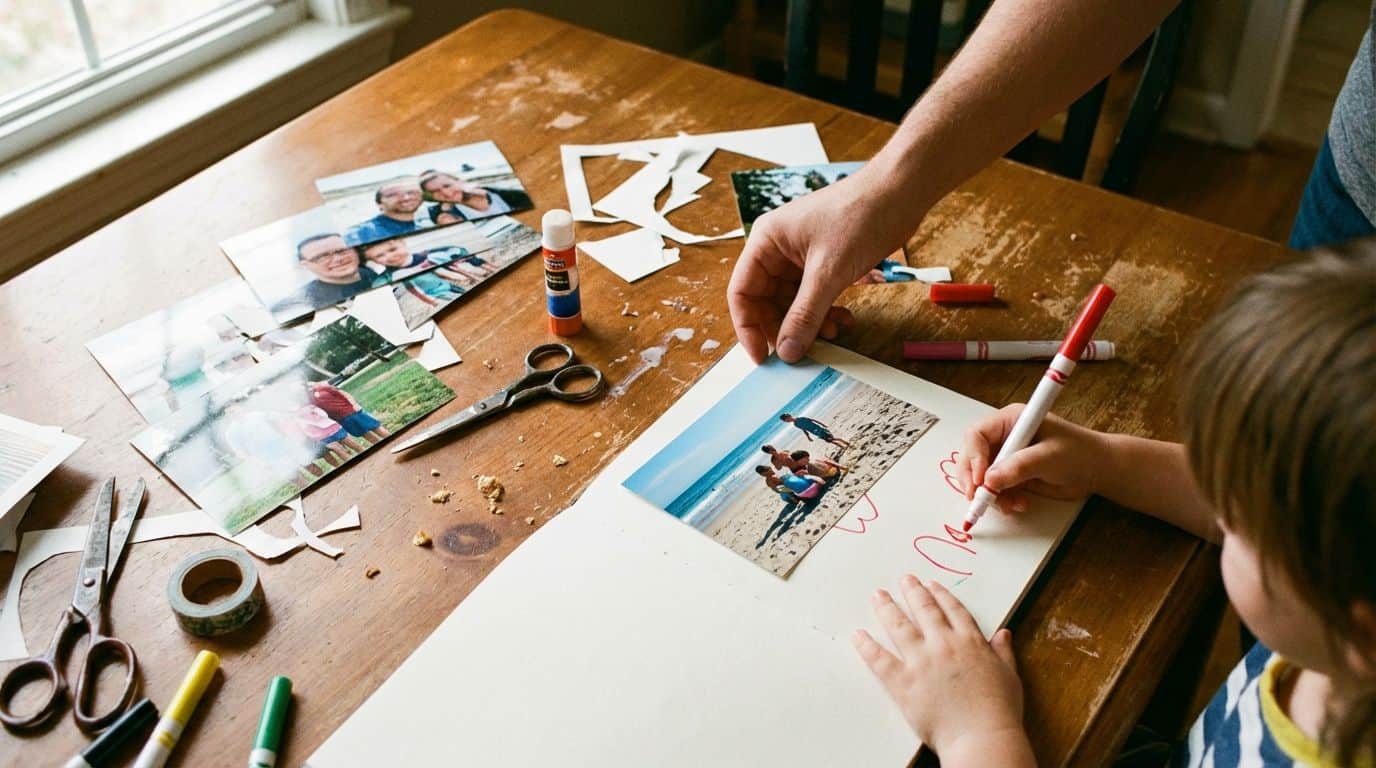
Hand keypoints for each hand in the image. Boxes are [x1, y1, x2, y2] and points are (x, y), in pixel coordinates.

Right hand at [728, 168, 925, 362]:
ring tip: (831, 331)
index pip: (742, 292)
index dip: (748, 327)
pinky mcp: (823, 262)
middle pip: (766, 302)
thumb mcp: (828, 272)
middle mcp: (778, 249)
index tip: (762, 356)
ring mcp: (800, 256)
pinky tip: (842, 319)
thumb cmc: (861, 215)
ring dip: (809, 322)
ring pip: (792, 303)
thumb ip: (804, 314)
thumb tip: (786, 351)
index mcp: (766, 241)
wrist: (900, 192)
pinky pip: (814, 296)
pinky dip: (825, 312)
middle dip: (784, 327)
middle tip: (802, 351)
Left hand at [853, 577, 1030, 762]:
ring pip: (899, 627)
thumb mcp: (1009, 676)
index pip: (953, 610)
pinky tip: (858, 635)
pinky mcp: (903, 682)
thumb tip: (1004, 634)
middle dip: (912, 592)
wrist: (981, 737)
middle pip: (924, 610)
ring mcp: (921, 662)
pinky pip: (879, 659)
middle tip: (903, 580)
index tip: (931, 585)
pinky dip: (867, 646)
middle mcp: (944, 645)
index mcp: (971, 642)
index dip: (941, 595)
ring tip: (878, 596)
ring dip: (887, 608)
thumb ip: (1004, 653)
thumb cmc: (998, 712)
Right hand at [956, 405, 1112, 512]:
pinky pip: (996, 490)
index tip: (980, 480)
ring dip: (992, 495)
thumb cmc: (1080, 453)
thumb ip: (1018, 467)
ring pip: (982, 477)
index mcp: (1010, 420)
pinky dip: (1002, 500)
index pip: (977, 435)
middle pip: (973, 457)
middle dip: (975, 480)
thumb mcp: (1048, 457)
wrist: (1099, 470)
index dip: (974, 457)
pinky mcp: (1013, 475)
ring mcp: (1008, 457)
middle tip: (979, 499)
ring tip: (1011, 505)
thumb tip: (989, 481)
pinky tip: (1019, 504)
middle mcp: (1005, 437)